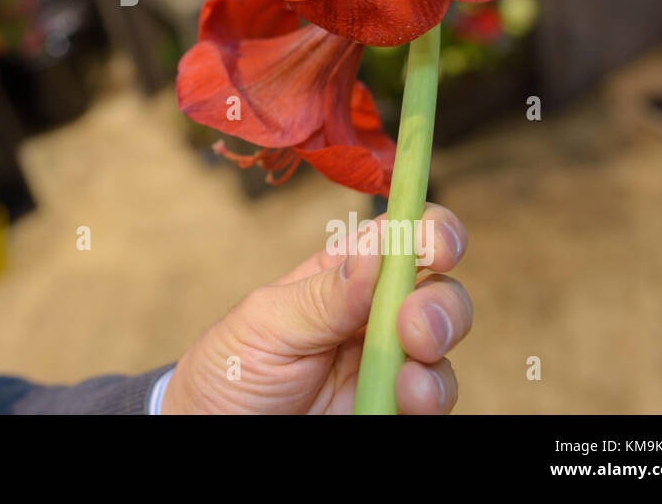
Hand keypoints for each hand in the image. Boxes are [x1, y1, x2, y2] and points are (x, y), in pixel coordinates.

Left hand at [161, 203, 470, 413]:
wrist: (216, 430)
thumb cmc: (232, 369)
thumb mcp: (266, 322)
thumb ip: (325, 294)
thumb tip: (378, 248)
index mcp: (341, 274)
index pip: (398, 237)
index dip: (427, 229)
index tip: (437, 243)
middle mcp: (374, 312)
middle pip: (437, 287)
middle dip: (439, 302)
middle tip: (412, 328)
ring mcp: (388, 360)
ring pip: (445, 340)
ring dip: (438, 350)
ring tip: (409, 380)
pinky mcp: (393, 404)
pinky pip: (436, 394)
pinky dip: (432, 394)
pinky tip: (408, 398)